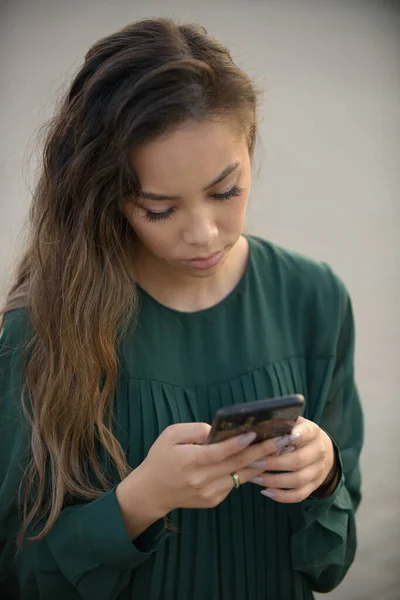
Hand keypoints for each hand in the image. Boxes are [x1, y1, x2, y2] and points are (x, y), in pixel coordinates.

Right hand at [117, 422, 285, 538]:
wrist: (151, 492)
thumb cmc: (160, 458)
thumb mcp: (171, 435)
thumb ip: (195, 430)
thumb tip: (219, 430)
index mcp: (190, 461)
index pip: (220, 452)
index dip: (238, 443)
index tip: (255, 433)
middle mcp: (202, 479)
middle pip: (237, 464)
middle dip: (262, 451)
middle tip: (282, 439)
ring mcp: (210, 493)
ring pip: (241, 476)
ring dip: (261, 462)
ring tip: (279, 449)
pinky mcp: (214, 500)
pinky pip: (234, 483)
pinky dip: (246, 472)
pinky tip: (259, 460)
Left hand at [250, 417, 336, 502]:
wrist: (324, 450)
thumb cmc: (300, 433)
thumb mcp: (296, 423)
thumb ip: (282, 424)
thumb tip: (256, 427)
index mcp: (313, 432)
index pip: (307, 432)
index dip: (298, 435)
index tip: (285, 438)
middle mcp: (319, 451)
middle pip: (297, 461)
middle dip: (273, 463)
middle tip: (253, 462)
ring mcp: (318, 470)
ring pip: (297, 480)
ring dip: (274, 481)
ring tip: (254, 478)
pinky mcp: (314, 485)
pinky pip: (299, 495)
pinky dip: (282, 496)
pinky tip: (266, 492)